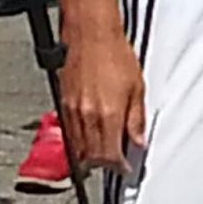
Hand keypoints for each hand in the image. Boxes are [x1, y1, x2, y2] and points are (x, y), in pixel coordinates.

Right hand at [58, 28, 145, 172]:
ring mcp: (72, 111)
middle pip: (92, 156)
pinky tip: (90, 137)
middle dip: (105, 164)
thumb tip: (140, 142)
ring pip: (78, 147)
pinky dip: (79, 141)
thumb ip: (137, 119)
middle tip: (118, 162)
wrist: (91, 35)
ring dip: (91, 155)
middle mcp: (87, 116)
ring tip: (106, 152)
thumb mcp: (137, 88)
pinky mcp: (63, 103)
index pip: (110, 155)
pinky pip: (69, 132)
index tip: (126, 168)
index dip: (119, 166)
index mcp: (108, 114)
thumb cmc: (116, 55)